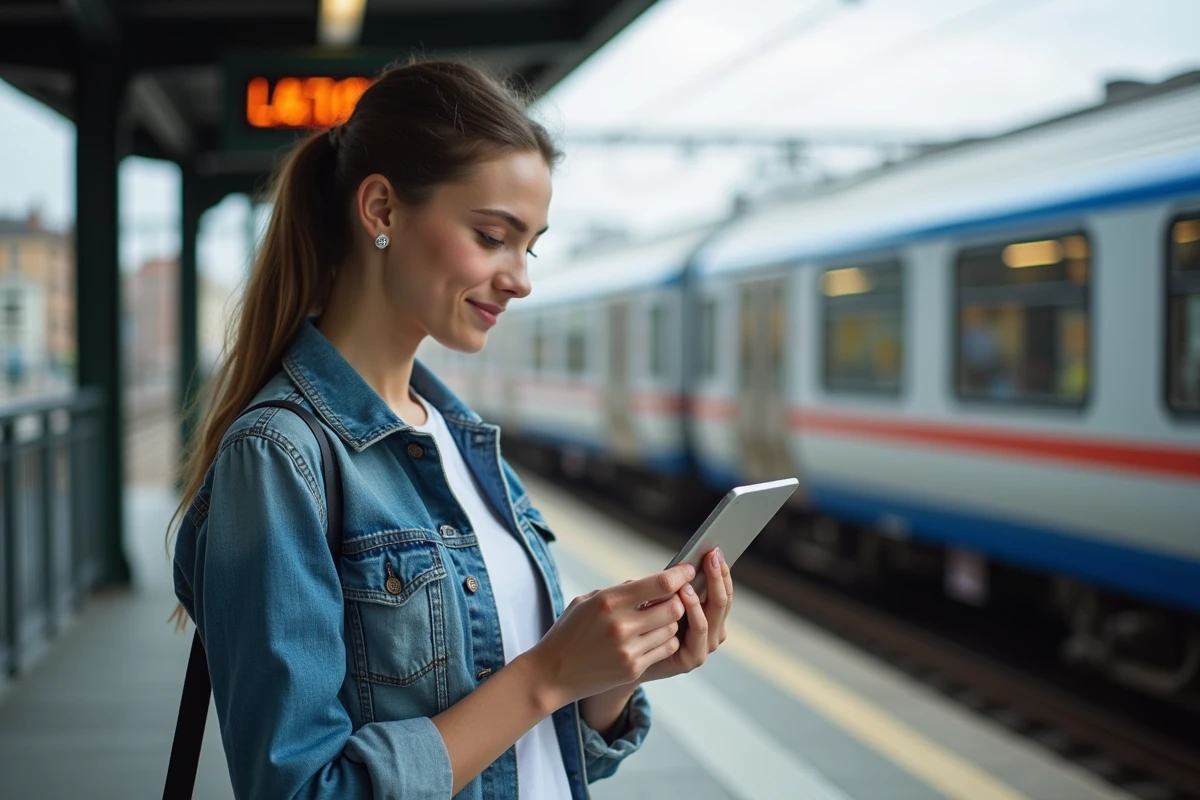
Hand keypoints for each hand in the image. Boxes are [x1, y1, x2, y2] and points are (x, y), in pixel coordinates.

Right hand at [524, 563, 692, 707]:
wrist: (552, 673)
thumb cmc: (569, 631)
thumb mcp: (587, 601)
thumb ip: (621, 591)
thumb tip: (653, 582)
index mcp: (608, 601)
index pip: (659, 584)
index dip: (680, 575)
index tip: (689, 570)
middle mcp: (621, 625)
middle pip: (674, 608)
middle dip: (679, 600)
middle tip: (676, 597)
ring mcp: (628, 650)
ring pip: (671, 630)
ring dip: (671, 622)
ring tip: (659, 618)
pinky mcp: (632, 669)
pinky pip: (664, 649)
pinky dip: (665, 641)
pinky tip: (654, 637)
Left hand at [636, 547, 731, 682]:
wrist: (624, 657)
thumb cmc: (642, 622)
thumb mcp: (659, 596)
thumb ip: (673, 584)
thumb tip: (685, 560)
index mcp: (709, 612)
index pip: (723, 588)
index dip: (721, 569)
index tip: (714, 549)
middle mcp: (713, 629)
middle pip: (723, 599)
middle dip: (718, 576)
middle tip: (712, 556)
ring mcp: (705, 644)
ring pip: (713, 615)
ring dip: (705, 593)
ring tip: (694, 576)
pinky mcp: (693, 658)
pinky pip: (700, 632)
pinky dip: (694, 612)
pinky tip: (684, 596)